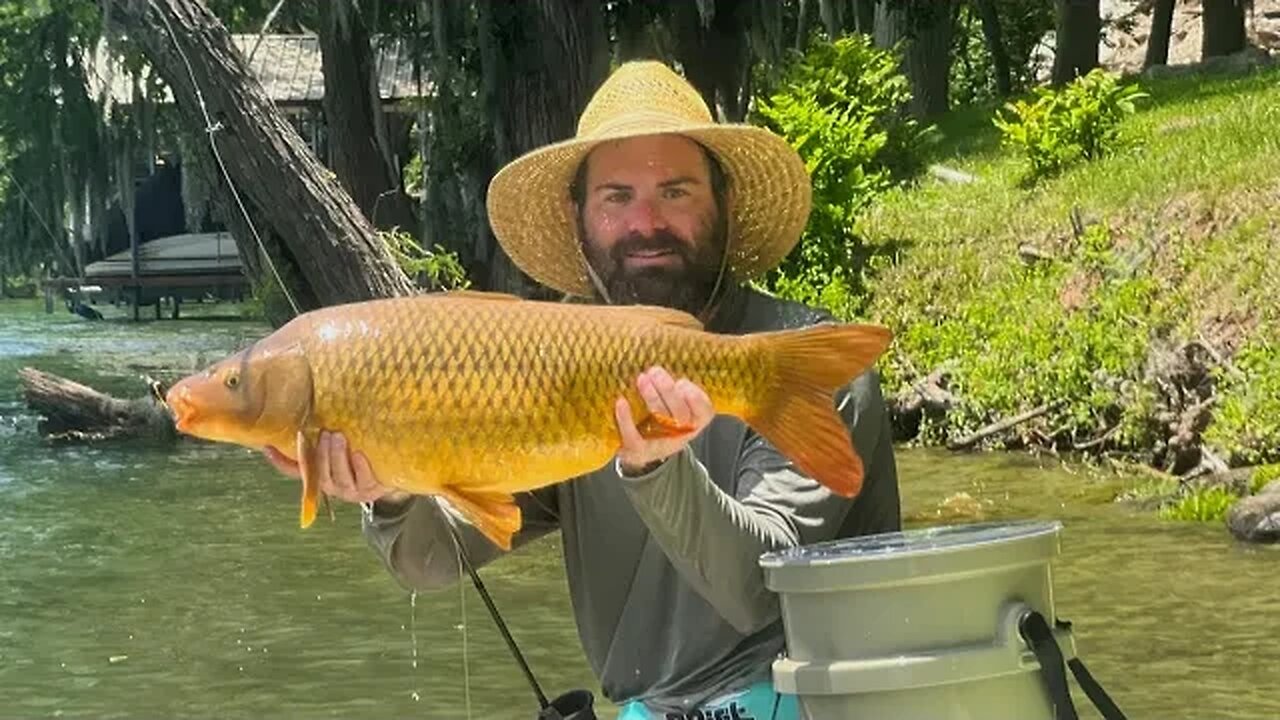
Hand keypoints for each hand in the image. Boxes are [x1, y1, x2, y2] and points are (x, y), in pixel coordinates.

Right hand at [263, 430, 409, 504]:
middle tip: (323, 433)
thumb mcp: (338, 446)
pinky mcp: (371, 489)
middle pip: (319, 473)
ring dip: (337, 457)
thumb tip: (304, 403)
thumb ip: (321, 435)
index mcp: (319, 476)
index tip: (267, 445)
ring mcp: (351, 490)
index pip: (293, 470)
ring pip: (339, 477)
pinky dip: (361, 467)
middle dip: (320, 453)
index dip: (279, 460)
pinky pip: (364, 480)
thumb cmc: (359, 453)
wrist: (391, 473)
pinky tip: (360, 454)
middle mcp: (331, 485)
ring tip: (338, 436)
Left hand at [614, 366, 713, 475]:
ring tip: (642, 379)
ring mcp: (660, 444)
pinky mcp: (639, 451)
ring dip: (651, 397)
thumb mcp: (676, 401)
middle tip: (655, 371)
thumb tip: (667, 357)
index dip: (695, 398)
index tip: (681, 382)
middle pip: (680, 413)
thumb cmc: (661, 416)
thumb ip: (676, 385)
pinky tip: (621, 402)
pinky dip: (626, 419)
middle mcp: (681, 434)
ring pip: (659, 420)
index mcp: (695, 421)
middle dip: (667, 391)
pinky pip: (633, 437)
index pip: (704, 411)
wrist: (641, 449)